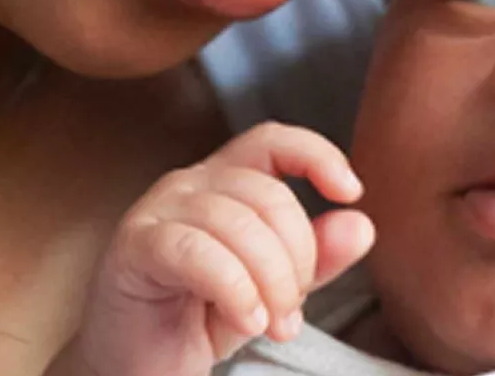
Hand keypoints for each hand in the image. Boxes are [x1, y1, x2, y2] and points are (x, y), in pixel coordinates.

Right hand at [56, 123, 376, 375]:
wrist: (136, 365)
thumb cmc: (198, 319)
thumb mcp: (272, 289)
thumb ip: (316, 258)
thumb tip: (360, 223)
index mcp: (225, 183)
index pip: (273, 141)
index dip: (316, 154)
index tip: (350, 192)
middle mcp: (190, 185)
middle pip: (268, 195)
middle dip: (296, 261)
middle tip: (291, 316)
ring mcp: (157, 211)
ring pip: (238, 224)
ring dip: (269, 284)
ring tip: (270, 325)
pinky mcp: (134, 247)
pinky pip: (198, 252)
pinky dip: (235, 289)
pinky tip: (246, 322)